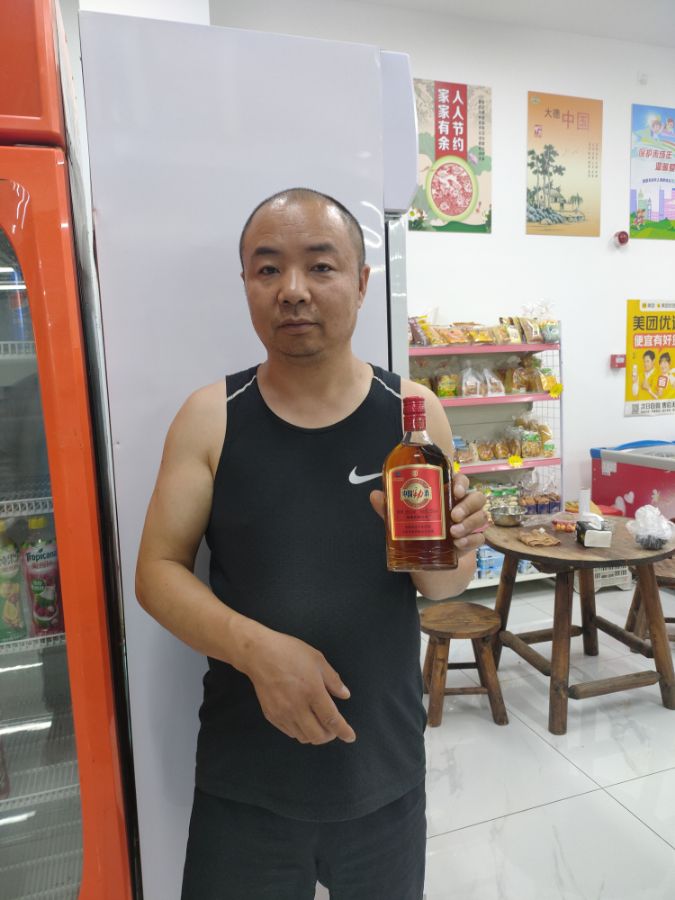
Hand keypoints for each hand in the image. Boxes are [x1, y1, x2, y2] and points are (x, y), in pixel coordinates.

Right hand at [241, 628, 355, 745]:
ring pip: (303, 737)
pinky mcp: (271, 716)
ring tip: (317, 723)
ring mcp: (283, 713)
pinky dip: (300, 731)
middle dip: (329, 735)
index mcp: (312, 692)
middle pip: (318, 735)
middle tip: (333, 728)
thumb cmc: (290, 652)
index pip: (332, 720)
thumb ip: (333, 680)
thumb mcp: (317, 659)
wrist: (259, 654)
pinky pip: (290, 732)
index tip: (350, 737)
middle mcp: (297, 707)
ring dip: (314, 734)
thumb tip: (345, 695)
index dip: (344, 731)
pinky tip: (302, 720)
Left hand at [370, 471, 486, 555]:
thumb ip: (390, 506)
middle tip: (454, 515)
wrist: (428, 554)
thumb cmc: (418, 525)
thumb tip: (374, 495)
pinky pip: (480, 537)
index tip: (455, 489)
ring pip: (481, 516)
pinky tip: (458, 544)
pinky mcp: (473, 539)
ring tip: (454, 533)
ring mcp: (470, 522)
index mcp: (448, 492)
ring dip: (470, 524)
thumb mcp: (403, 515)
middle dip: (467, 505)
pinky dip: (471, 540)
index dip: (462, 482)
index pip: (461, 480)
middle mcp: (463, 505)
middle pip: (476, 497)